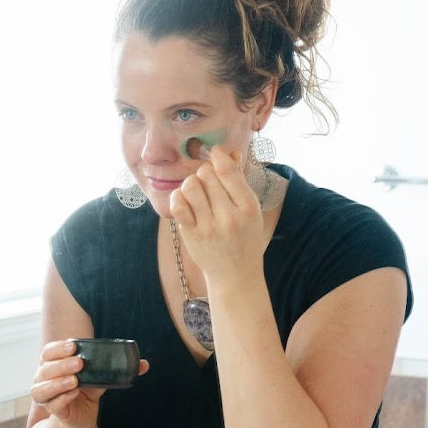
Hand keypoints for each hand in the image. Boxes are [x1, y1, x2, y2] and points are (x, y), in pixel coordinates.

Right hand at [31, 339, 150, 427]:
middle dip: (61, 364)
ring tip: (75, 380)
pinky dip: (62, 397)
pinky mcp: (54, 410)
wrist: (84, 415)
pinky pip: (53, 404)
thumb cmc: (88, 389)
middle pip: (44, 368)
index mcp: (54, 364)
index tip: (74, 345)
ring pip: (41, 387)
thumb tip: (144, 364)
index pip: (49, 352)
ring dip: (57, 382)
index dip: (59, 348)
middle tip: (79, 363)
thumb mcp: (102, 376)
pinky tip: (74, 393)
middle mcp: (45, 378)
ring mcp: (47, 395)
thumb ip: (119, 368)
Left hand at [169, 145, 264, 282]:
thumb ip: (239, 181)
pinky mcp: (191, 235)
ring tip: (197, 192)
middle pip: (206, 174)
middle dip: (205, 173)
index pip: (228, 170)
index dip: (218, 156)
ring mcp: (208, 228)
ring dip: (191, 183)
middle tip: (209, 184)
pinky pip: (177, 205)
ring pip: (190, 185)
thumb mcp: (250, 209)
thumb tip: (228, 152)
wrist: (235, 274)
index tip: (215, 154)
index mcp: (248, 207)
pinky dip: (178, 197)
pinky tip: (185, 201)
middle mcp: (229, 217)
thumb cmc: (244, 236)